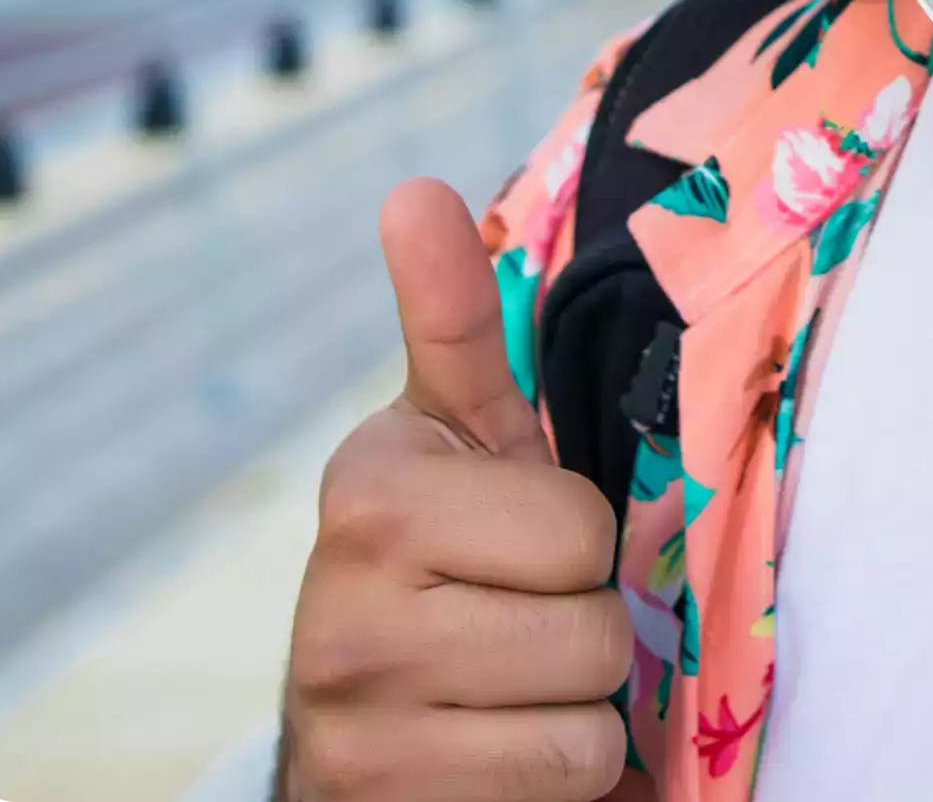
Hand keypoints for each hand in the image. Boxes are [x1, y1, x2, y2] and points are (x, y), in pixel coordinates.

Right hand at [278, 178, 632, 800]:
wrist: (366, 727)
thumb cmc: (450, 553)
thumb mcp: (457, 436)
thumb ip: (453, 319)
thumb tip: (413, 190)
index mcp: (371, 486)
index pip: (578, 523)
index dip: (579, 540)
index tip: (517, 539)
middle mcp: (341, 603)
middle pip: (591, 628)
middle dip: (586, 631)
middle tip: (526, 621)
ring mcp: (353, 719)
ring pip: (584, 724)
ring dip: (577, 716)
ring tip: (514, 689)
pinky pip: (559, 792)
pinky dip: (555, 786)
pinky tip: (494, 756)